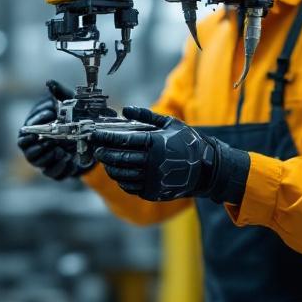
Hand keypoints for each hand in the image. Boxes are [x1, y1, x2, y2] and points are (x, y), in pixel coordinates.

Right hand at [17, 81, 90, 180]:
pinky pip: (52, 173)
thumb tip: (50, 83)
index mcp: (35, 127)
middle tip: (50, 140)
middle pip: (26, 148)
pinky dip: (60, 168)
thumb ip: (59, 93)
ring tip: (60, 151)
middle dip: (38, 145)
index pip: (25, 130)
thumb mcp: (70, 103)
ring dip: (47, 157)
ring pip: (36, 162)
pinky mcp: (56, 169)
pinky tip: (69, 160)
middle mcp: (36, 144)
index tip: (50, 117)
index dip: (35, 123)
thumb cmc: (75, 116)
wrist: (93, 136)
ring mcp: (45, 158)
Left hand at [90, 107, 249, 202]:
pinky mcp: (153, 192)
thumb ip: (146, 116)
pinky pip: (130, 187)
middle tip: (97, 149)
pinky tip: (119, 173)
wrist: (206, 169)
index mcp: (155, 143)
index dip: (106, 137)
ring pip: (122, 174)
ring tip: (106, 161)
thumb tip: (125, 110)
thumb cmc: (188, 142)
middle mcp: (152, 162)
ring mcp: (152, 179)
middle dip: (104, 153)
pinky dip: (122, 180)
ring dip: (111, 167)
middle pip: (119, 158)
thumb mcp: (170, 124)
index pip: (123, 140)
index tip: (95, 135)